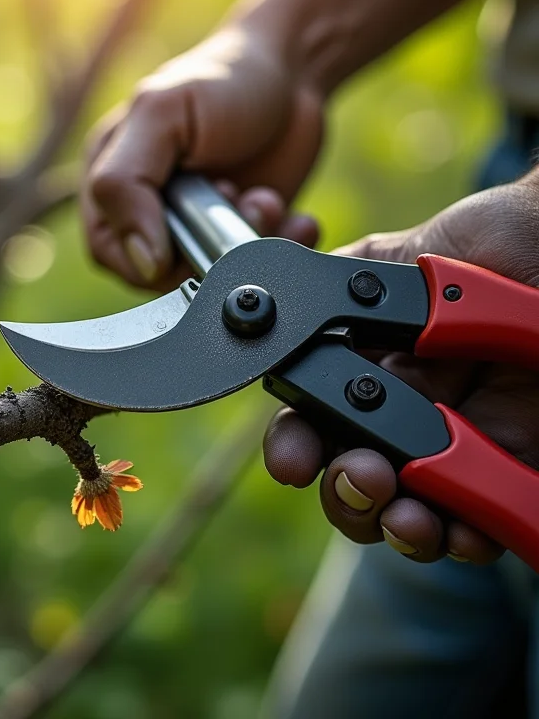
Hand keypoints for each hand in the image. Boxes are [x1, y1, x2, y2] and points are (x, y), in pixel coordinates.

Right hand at [82, 25, 322, 289]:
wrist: (296, 73)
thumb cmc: (223, 79)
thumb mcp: (161, 114)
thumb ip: (128, 183)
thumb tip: (141, 262)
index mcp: (112, 180)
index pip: (110, 250)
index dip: (151, 256)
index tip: (193, 232)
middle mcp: (151, 210)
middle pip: (163, 272)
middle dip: (208, 246)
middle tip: (239, 200)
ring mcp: (197, 228)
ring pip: (212, 274)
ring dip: (247, 245)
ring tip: (267, 201)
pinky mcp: (239, 236)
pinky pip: (254, 269)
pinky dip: (280, 249)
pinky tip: (294, 219)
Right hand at [263, 180, 538, 563]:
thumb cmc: (480, 244)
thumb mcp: (385, 262)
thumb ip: (326, 295)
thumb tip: (266, 322)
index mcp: (366, 376)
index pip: (314, 429)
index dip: (295, 451)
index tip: (294, 462)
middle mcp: (404, 417)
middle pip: (353, 483)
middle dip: (345, 496)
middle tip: (363, 478)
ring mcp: (459, 444)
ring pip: (409, 514)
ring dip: (396, 526)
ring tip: (408, 515)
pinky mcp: (515, 464)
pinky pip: (484, 520)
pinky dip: (467, 537)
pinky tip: (460, 528)